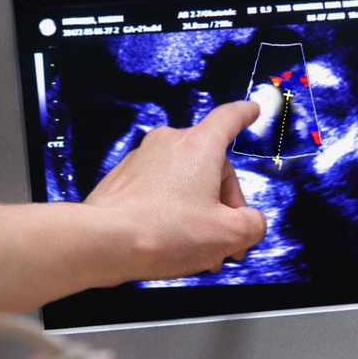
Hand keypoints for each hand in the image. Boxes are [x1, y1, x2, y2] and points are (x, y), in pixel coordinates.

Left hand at [83, 98, 267, 278]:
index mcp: (200, 146)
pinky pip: (157, 191)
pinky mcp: (123, 180)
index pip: (229, 119)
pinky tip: (172, 241)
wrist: (104, 242)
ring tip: (200, 247)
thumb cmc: (161, 232)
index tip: (250, 111)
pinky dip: (170, 213)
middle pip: (210, 166)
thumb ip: (252, 225)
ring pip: (183, 183)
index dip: (245, 115)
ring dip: (198, 212)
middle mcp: (169, 144)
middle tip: (229, 238)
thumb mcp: (229, 235)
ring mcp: (142, 160)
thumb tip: (250, 224)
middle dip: (224, 204)